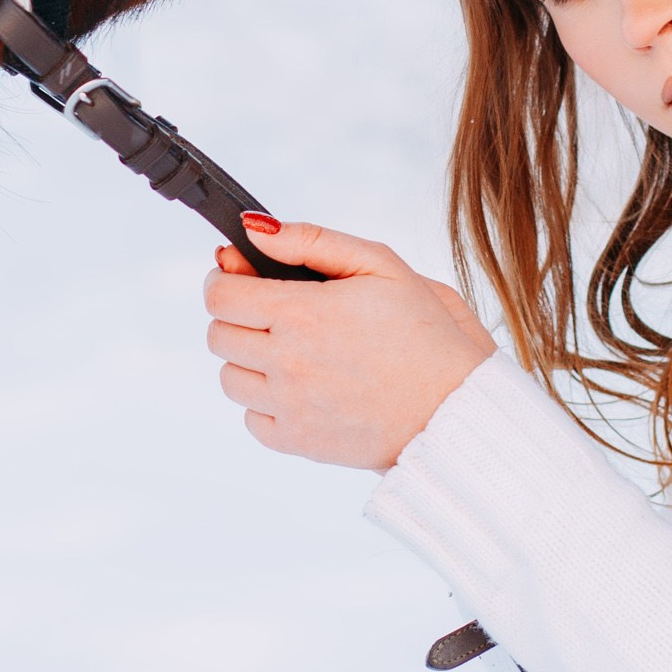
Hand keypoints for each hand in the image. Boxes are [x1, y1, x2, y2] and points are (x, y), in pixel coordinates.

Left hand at [203, 217, 495, 469]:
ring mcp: (289, 407)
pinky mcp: (297, 442)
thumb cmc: (424, 332)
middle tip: (275, 312)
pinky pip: (250, 418)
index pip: (220, 295)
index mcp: (303, 313)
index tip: (241, 277)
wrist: (453, 407)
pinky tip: (302, 387)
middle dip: (238, 316)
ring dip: (249, 360)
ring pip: (229, 378)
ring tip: (293, 350)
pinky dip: (266, 402)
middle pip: (218, 334)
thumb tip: (254, 229)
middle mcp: (288, 362)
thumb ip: (311, 240)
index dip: (225, 279)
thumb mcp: (380, 264)